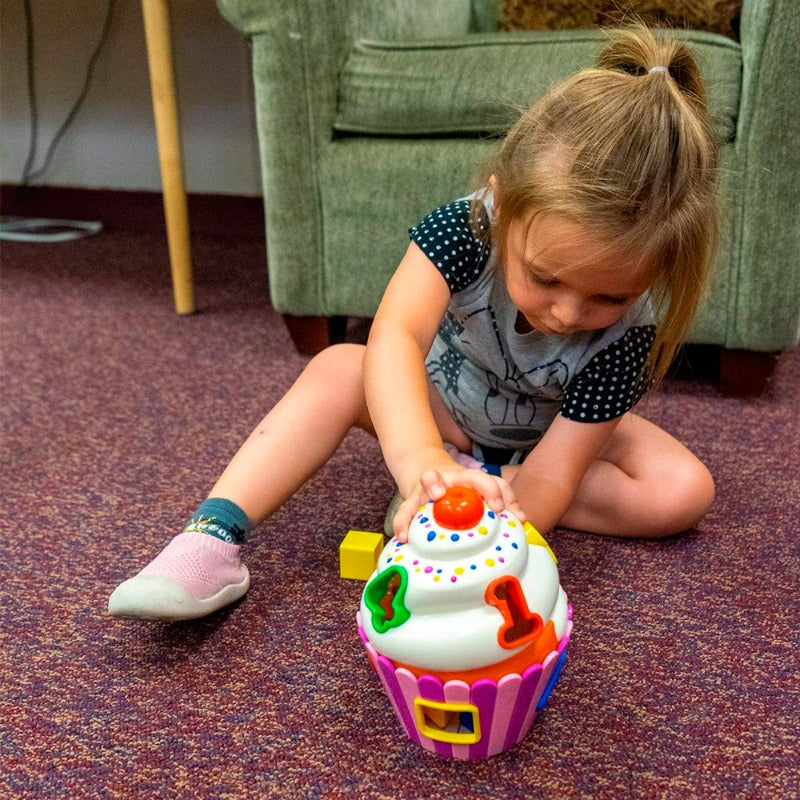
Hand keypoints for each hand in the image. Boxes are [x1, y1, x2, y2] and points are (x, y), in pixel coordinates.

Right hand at [392, 466, 524, 541]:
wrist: (425, 469)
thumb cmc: (461, 488)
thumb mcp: (482, 490)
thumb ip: (503, 501)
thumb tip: (522, 519)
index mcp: (467, 478)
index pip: (482, 478)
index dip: (492, 491)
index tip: (500, 509)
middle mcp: (447, 478)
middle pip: (451, 473)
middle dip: (456, 480)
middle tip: (449, 493)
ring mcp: (427, 487)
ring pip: (427, 480)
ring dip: (431, 486)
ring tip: (434, 497)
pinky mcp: (410, 499)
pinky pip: (405, 511)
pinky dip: (402, 523)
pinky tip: (404, 537)